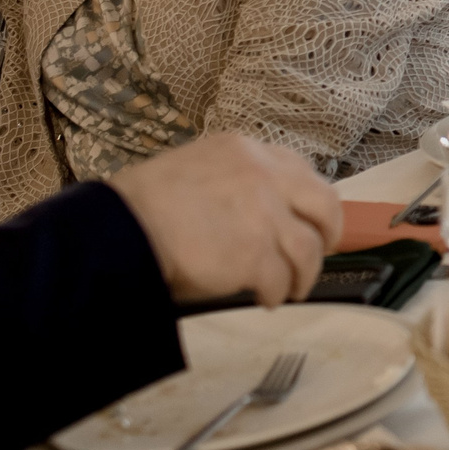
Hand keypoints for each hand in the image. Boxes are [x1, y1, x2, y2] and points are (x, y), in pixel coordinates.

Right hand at [109, 134, 342, 305]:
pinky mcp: (255, 253)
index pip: (301, 171)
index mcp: (246, 151)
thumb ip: (236, 180)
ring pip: (308, 249)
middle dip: (328, 234)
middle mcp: (263, 176)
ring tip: (290, 288)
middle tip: (320, 254)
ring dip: (303, 274)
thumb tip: (265, 210)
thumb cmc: (146, 206)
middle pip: (323, 205)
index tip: (313, 221)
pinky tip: (266, 298)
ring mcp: (263, 214)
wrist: (120, 230)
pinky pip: (280, 279)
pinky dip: (276, 293)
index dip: (312, 202)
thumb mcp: (197, 170)